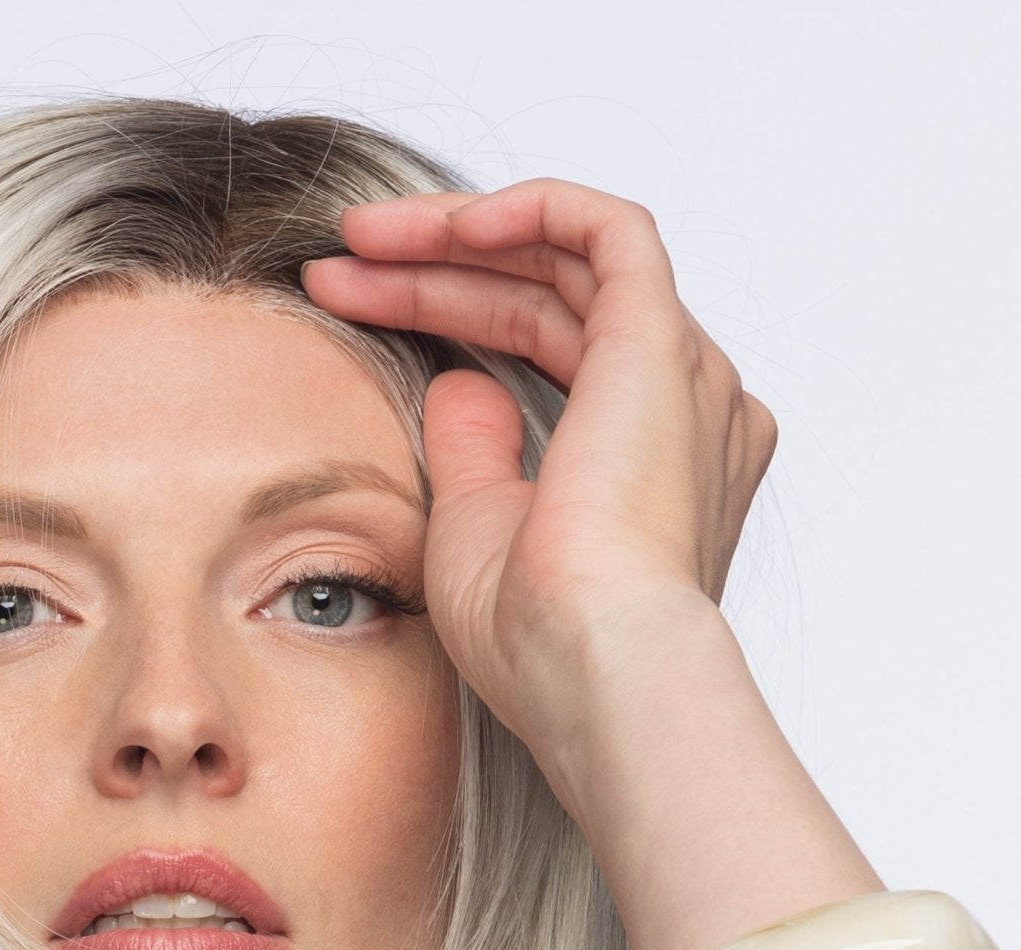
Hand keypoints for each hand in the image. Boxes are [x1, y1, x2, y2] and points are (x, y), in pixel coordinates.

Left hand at [301, 179, 777, 754]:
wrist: (594, 668)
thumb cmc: (537, 638)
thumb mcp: (474, 531)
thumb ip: (472, 452)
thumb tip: (459, 384)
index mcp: (653, 465)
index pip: (547, 350)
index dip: (446, 316)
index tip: (349, 309)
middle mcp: (684, 412)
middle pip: (550, 300)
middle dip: (435, 273)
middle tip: (336, 265)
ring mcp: (684, 377)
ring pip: (569, 260)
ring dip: (459, 240)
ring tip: (359, 239)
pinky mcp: (664, 345)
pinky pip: (609, 231)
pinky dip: (531, 210)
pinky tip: (446, 226)